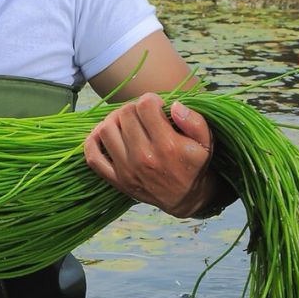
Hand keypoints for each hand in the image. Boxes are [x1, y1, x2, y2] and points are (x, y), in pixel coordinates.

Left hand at [84, 94, 222, 217]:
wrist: (185, 198)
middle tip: (142, 113)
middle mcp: (144, 158)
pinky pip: (93, 157)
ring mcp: (127, 170)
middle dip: (133, 107)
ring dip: (114, 119)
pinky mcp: (116, 180)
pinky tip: (104, 134)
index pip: (145, 107)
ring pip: (106, 129)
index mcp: (167, 146)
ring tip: (126, 121)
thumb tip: (174, 105)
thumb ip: (194, 121)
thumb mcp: (206, 143)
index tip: (157, 105)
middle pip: (125, 114)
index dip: (151, 99)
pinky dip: (92, 141)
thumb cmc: (194, 165)